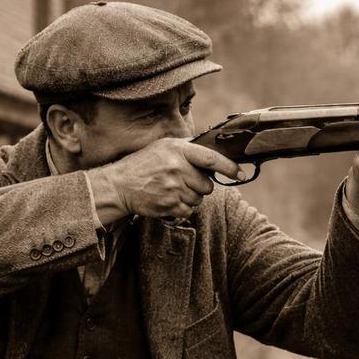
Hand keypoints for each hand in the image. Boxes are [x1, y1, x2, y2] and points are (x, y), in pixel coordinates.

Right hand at [94, 138, 241, 220]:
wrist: (119, 185)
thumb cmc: (143, 165)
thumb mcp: (163, 147)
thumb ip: (188, 148)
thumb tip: (214, 152)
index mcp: (178, 150)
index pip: (211, 158)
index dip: (229, 167)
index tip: (240, 173)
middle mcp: (177, 168)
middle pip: (207, 185)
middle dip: (200, 186)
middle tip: (183, 181)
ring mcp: (173, 188)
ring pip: (199, 199)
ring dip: (190, 197)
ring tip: (172, 189)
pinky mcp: (169, 205)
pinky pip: (189, 210)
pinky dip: (182, 208)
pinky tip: (169, 199)